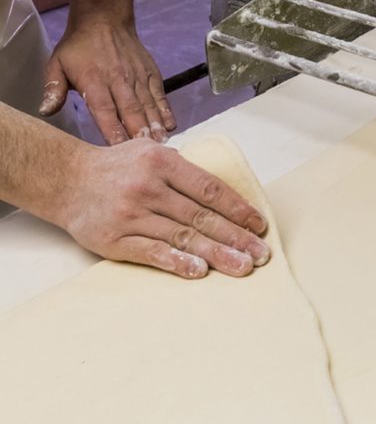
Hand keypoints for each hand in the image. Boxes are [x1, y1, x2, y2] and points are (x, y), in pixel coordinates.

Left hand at [39, 17, 175, 144]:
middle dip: (138, 133)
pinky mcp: (151, 73)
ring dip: (155, 126)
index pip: (104, 110)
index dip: (112, 130)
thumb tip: (46, 111)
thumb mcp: (57, 63)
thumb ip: (53, 88)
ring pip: (148, 105)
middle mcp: (119, 80)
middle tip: (146, 153)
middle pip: (131, 111)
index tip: (118, 150)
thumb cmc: (78, 46)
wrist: (104, 17)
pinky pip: (160, 95)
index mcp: (94, 80)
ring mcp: (138, 77)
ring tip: (161, 144)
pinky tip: (171, 126)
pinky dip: (166, 110)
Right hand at [59, 139, 270, 278]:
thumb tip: (221, 193)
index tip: (258, 224)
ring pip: (181, 237)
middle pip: (200, 216)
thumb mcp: (149, 151)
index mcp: (162, 162)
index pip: (209, 189)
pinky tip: (199, 271)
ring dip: (215, 253)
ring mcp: (131, 214)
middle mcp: (148, 187)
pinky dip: (176, 263)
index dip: (237, 208)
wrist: (66, 179)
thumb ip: (182, 169)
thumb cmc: (116, 167)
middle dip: (235, 236)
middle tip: (260, 254)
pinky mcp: (115, 238)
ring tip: (242, 266)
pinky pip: (152, 252)